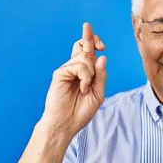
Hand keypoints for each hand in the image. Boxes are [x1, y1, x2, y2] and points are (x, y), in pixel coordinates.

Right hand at [40, 22, 106, 136]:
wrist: (66, 124)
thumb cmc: (81, 111)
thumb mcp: (98, 93)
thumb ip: (101, 76)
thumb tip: (102, 57)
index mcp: (85, 72)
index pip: (88, 51)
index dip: (94, 41)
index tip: (102, 46)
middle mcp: (75, 68)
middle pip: (82, 45)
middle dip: (91, 38)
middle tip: (100, 44)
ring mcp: (67, 70)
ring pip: (84, 57)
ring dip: (91, 72)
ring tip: (86, 88)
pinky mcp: (60, 74)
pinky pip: (78, 66)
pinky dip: (85, 77)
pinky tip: (82, 88)